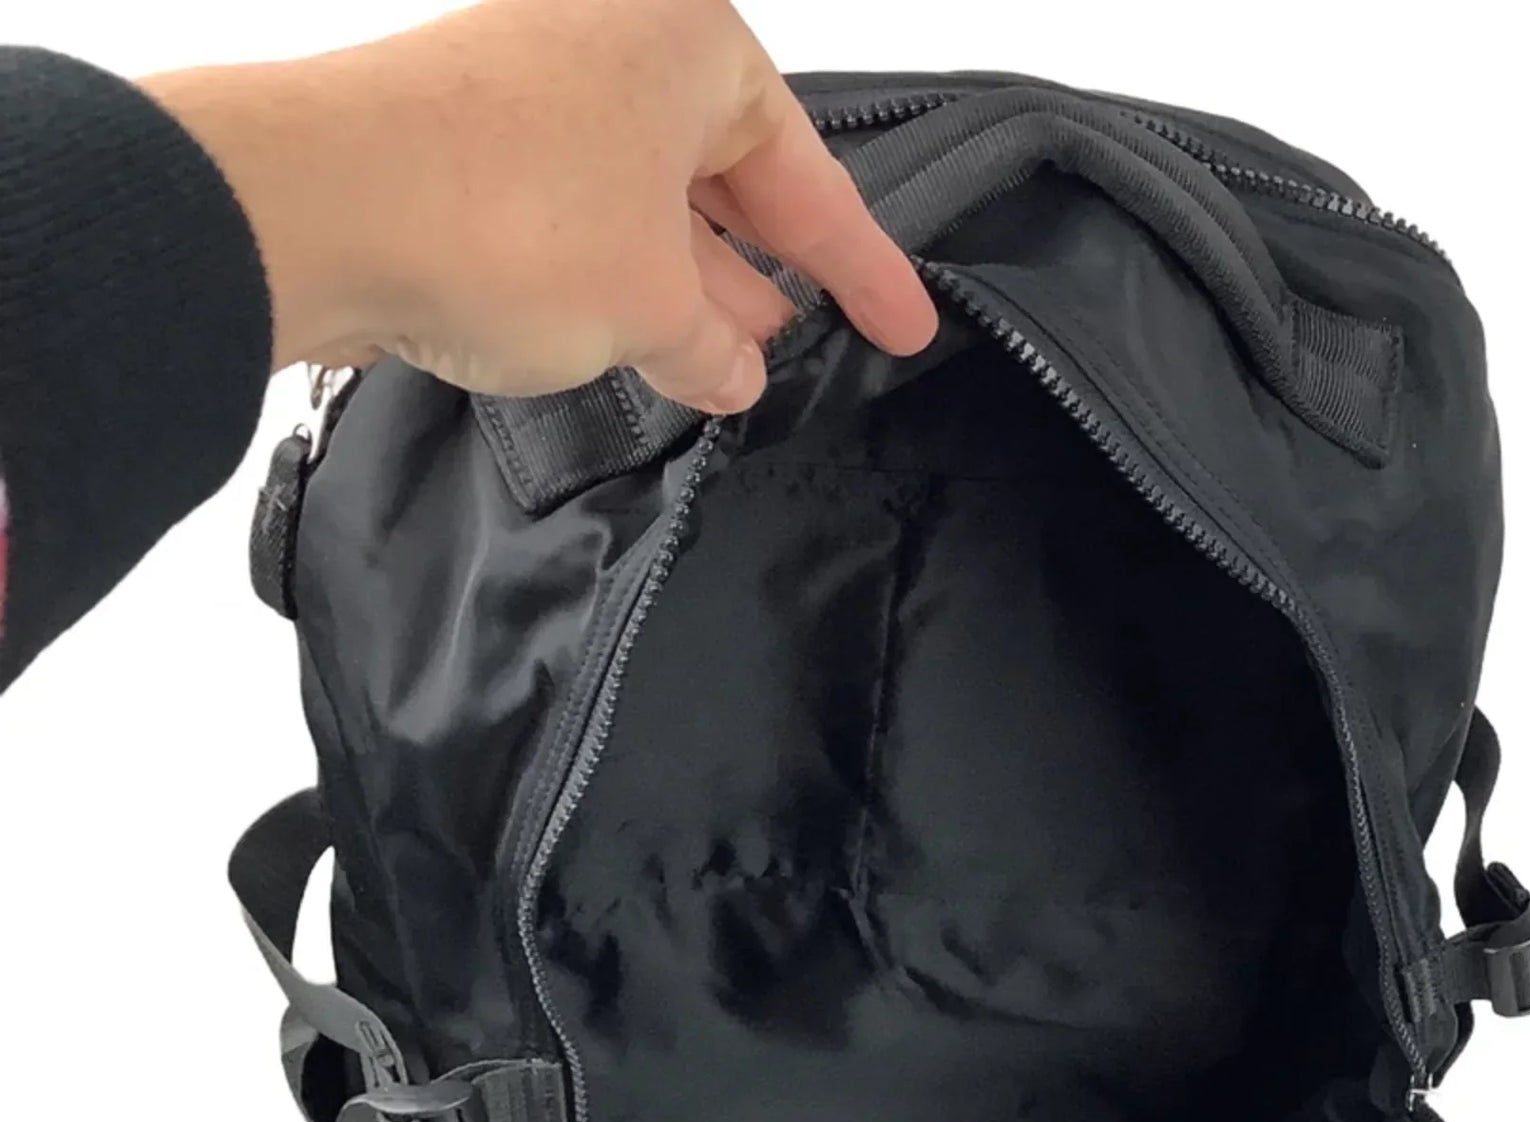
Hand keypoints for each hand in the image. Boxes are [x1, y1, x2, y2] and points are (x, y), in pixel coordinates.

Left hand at [141, 0, 937, 409]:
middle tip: (816, 347)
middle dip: (768, 274)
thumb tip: (737, 371)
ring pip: (647, 200)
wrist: (318, 209)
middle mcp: (612, 39)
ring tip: (733, 369)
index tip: (908, 326)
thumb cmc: (514, 220)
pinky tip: (642, 349)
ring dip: (691, 290)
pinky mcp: (470, 143)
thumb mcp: (654, 309)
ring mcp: (533, 87)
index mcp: (688, 41)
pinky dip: (616, 281)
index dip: (865, 269)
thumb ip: (715, 348)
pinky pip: (578, 214)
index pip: (808, 174)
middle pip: (724, 175)